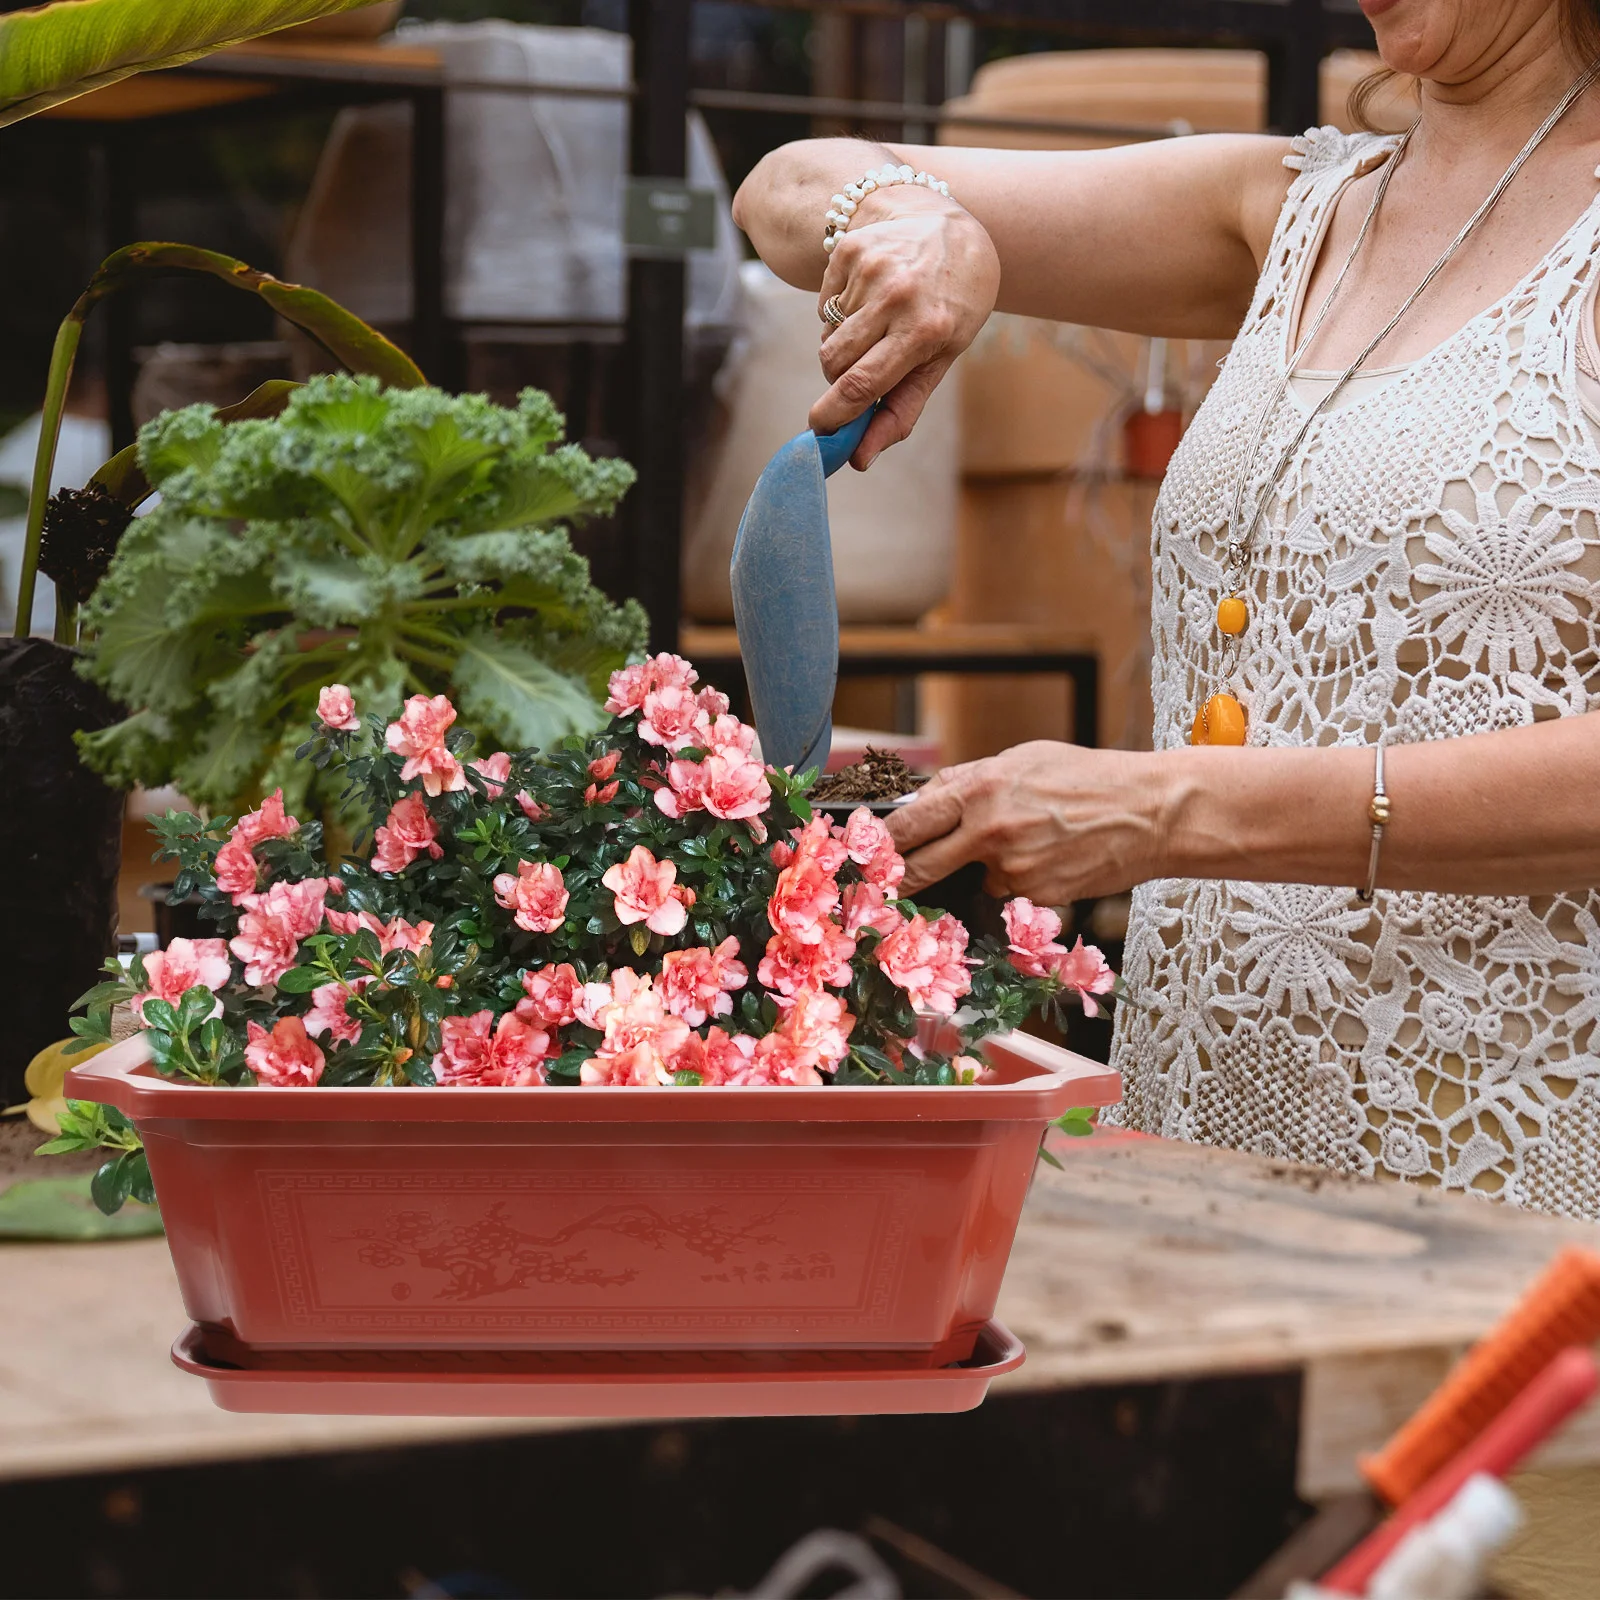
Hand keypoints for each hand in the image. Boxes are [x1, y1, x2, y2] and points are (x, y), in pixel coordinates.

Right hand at [811, 185, 999, 468]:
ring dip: (842, 345)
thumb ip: (900, 412)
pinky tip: (870, 298)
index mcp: (925, 330)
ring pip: (827, 337)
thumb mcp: (940, 361)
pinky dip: (840, 314)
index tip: (817, 431)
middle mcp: (897, 296)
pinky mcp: (850, 250)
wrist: (955, 231)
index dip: (833, 413)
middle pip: (834, 362)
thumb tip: (859, 458)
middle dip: (839, 379)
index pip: (862, 383)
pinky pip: (825, 306)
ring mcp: (871, 268)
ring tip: (876, 327)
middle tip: (864, 368)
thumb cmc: (951, 308)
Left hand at [885, 742, 1171, 902]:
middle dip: (900, 878)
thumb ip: (969, 780)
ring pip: (972, 879)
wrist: (1150, 813)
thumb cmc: (1088, 778)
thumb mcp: (1022, 760)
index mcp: (980, 789)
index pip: (908, 824)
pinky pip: (1009, 892)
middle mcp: (988, 832)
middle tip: (887, 882)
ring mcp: (1012, 869)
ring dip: (983, 869)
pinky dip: (1019, 880)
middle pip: (920, 867)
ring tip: (1031, 841)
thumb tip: (925, 800)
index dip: (882, 843)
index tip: (866, 854)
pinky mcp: (1035, 896)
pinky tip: (1052, 857)